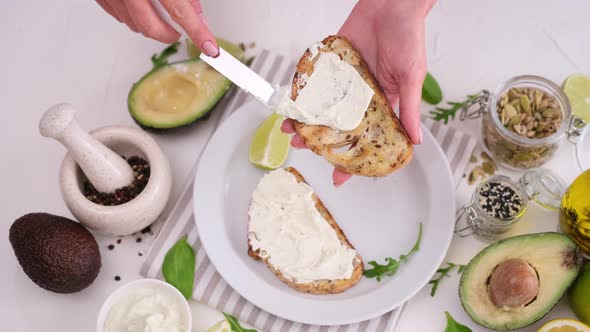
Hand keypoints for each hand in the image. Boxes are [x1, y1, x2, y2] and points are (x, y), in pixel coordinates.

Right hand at [95, 0, 218, 56]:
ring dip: (151, 25)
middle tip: (182, 32)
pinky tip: (141, 7)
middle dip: (169, 34)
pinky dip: (133, 17)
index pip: (180, 11)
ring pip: (134, 24)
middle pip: (151, 26)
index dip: (198, 32)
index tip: (209, 47)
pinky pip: (118, 15)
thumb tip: (197, 11)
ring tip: (161, 12)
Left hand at [283, 0, 434, 185]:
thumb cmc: (408, 37)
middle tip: (303, 148)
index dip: (353, 159)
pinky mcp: (331, 61)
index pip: (364, 139)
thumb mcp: (412, 78)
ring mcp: (343, 79)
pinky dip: (303, 92)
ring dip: (305, 118)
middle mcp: (359, 95)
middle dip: (319, 139)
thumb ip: (408, 109)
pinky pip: (314, 80)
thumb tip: (415, 141)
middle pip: (336, 125)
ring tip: (290, 128)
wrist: (392, 3)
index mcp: (381, 104)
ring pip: (320, 105)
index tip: (339, 177)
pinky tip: (292, 103)